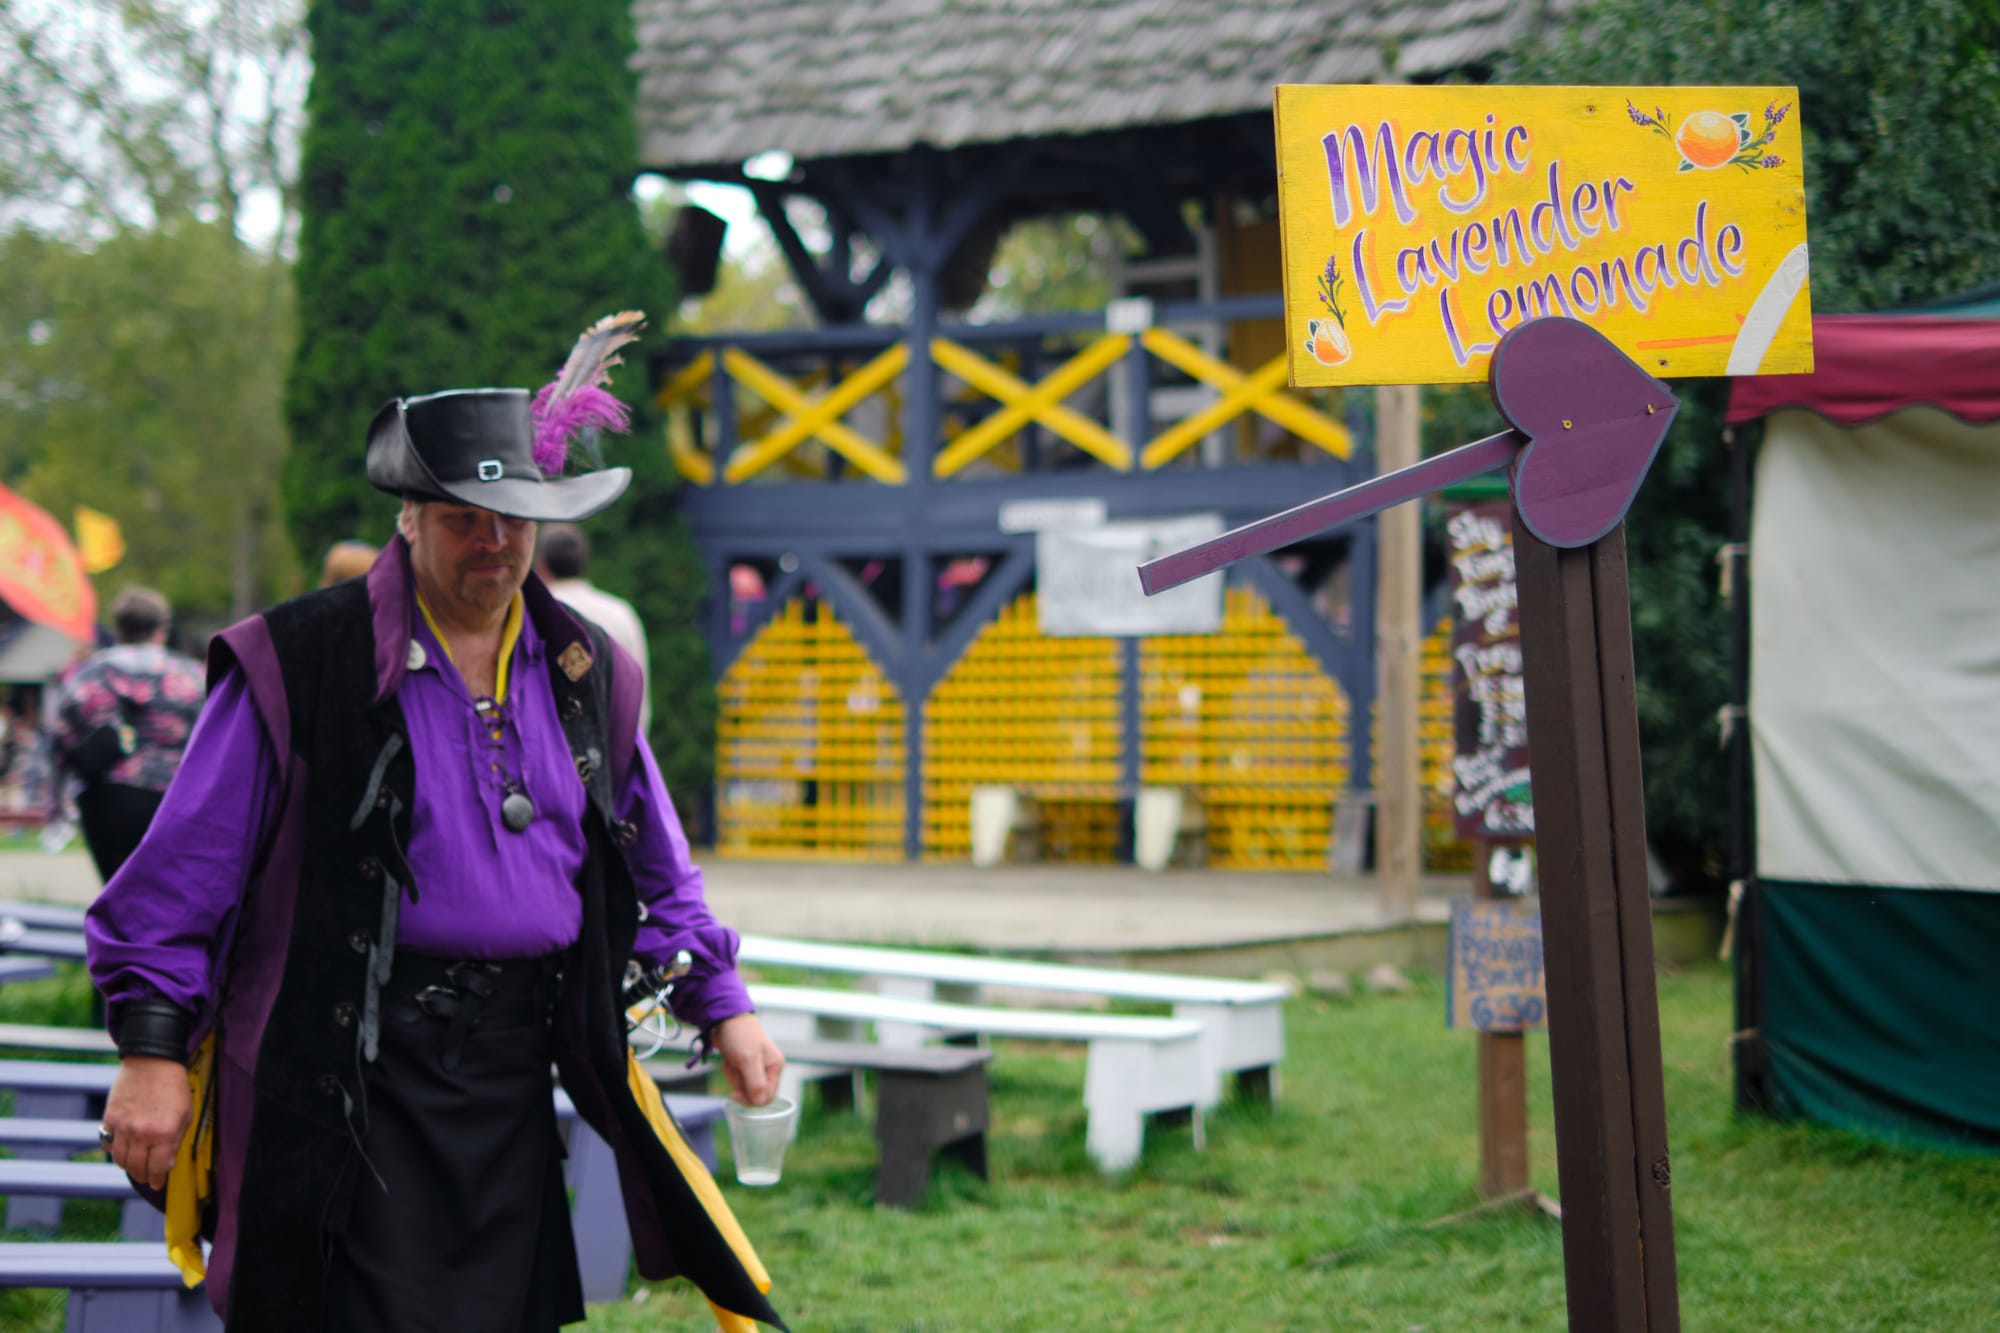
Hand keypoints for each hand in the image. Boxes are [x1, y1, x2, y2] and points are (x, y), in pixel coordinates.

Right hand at [102, 1056, 191, 1190]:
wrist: (152, 1063)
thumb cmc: (173, 1088)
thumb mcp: (185, 1115)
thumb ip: (175, 1141)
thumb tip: (166, 1165)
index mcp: (164, 1133)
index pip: (157, 1168)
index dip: (157, 1180)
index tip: (157, 1184)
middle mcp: (142, 1133)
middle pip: (137, 1167)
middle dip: (142, 1177)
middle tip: (146, 1179)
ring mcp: (123, 1127)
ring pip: (120, 1159)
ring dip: (128, 1166)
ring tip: (135, 1167)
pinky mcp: (110, 1118)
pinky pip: (109, 1143)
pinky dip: (115, 1150)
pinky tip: (123, 1151)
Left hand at [710, 1013, 783, 1105]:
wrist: (724, 1018)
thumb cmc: (740, 1035)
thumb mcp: (748, 1060)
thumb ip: (756, 1083)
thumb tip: (760, 1103)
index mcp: (775, 1067)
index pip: (768, 1097)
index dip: (751, 1099)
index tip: (735, 1093)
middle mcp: (768, 1069)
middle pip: (754, 1093)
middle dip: (740, 1084)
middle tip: (734, 1068)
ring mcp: (756, 1067)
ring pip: (743, 1086)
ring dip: (733, 1076)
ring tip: (731, 1061)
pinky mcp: (744, 1065)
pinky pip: (736, 1078)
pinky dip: (730, 1071)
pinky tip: (729, 1060)